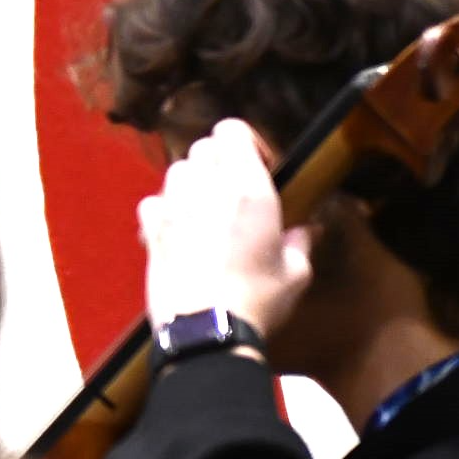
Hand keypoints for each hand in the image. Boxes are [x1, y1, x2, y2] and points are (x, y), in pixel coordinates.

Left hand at [138, 117, 311, 336]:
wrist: (205, 330)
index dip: (246, 142)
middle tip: (236, 191)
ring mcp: (173, 208)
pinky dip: (163, 207)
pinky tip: (179, 229)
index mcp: (248, 189)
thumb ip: (301, 243)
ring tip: (208, 209)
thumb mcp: (296, 273)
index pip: (231, 129)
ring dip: (192, 181)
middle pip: (203, 147)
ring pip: (176, 170)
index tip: (262, 168)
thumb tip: (308, 231)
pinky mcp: (150, 231)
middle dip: (220, 161)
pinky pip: (151, 201)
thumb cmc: (257, 300)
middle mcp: (206, 188)